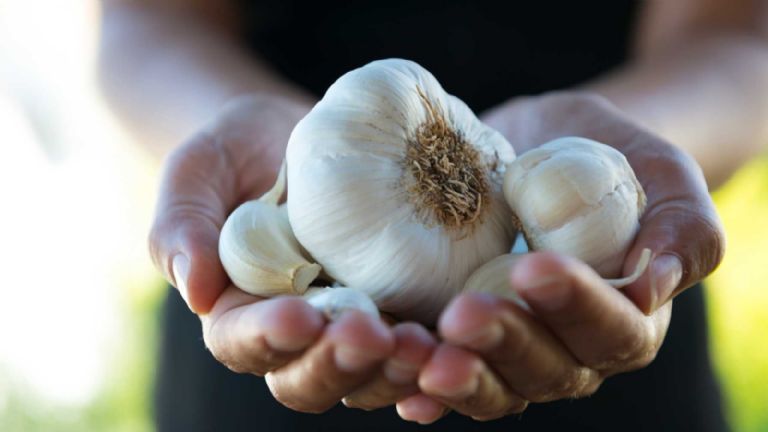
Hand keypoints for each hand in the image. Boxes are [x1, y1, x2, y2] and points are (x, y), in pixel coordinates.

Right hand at [148, 94, 435, 412]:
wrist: (304, 137)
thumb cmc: (243, 150)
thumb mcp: (201, 169)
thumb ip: (183, 222)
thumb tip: (193, 288)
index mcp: (239, 312)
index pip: (242, 342)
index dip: (268, 338)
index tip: (298, 315)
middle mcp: (299, 334)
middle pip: (310, 377)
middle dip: (339, 364)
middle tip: (371, 335)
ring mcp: (354, 326)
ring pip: (369, 376)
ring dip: (395, 370)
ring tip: (424, 344)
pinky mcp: (401, 307)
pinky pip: (419, 346)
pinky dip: (438, 356)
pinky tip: (460, 344)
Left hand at [397, 92, 724, 422]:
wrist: (543, 147)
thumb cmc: (608, 156)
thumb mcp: (660, 174)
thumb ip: (681, 226)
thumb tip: (653, 283)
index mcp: (625, 319)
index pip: (611, 331)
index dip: (575, 308)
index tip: (535, 269)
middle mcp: (567, 349)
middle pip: (543, 370)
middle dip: (503, 345)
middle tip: (463, 315)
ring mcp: (509, 349)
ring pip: (490, 384)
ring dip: (456, 374)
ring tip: (420, 353)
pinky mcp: (460, 336)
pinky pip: (443, 371)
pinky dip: (418, 380)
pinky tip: (399, 379)